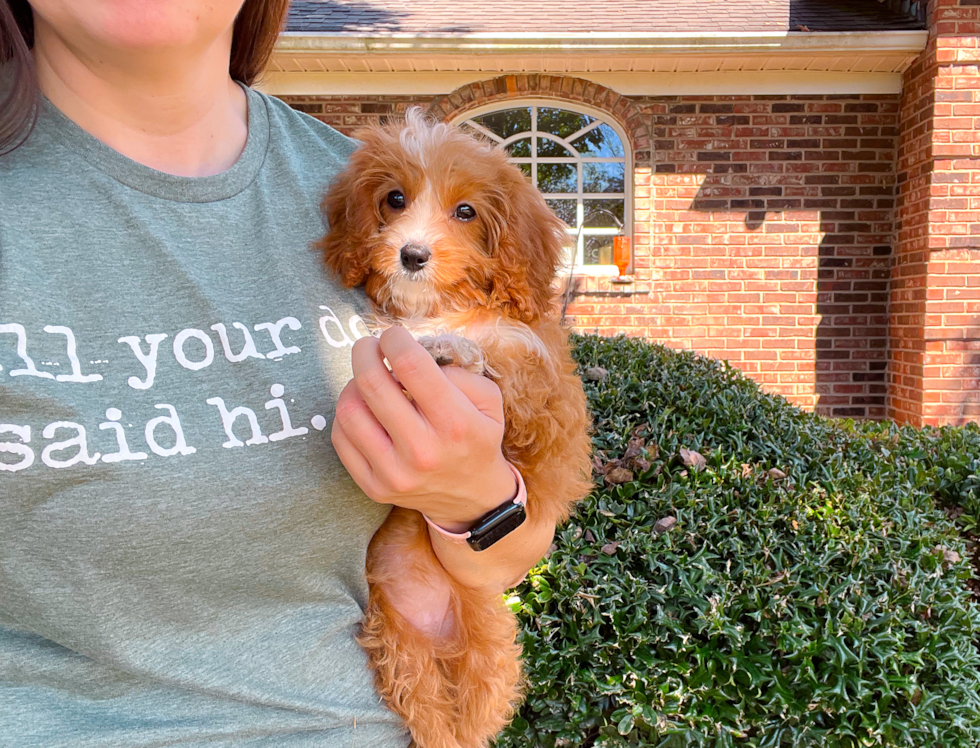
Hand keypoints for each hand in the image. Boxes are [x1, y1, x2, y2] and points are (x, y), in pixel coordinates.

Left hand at [331, 326, 517, 532]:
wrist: (471, 498)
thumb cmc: (476, 437)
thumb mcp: (488, 400)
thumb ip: (457, 372)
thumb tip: (414, 357)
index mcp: (454, 423)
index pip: (410, 365)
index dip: (394, 339)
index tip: (393, 336)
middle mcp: (422, 451)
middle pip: (372, 384)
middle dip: (364, 353)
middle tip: (368, 346)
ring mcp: (394, 473)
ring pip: (348, 411)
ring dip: (353, 384)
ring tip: (366, 380)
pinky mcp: (373, 487)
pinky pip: (341, 438)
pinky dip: (348, 413)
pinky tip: (364, 409)